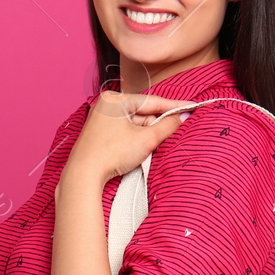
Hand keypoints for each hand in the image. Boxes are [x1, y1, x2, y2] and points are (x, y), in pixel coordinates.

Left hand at [66, 89, 195, 184]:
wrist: (83, 175)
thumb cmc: (111, 153)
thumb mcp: (146, 139)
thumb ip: (167, 126)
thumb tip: (183, 117)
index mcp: (115, 99)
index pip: (152, 101)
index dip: (174, 105)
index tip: (191, 106)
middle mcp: (106, 105)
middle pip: (143, 113)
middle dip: (158, 124)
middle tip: (174, 131)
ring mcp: (101, 120)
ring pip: (134, 124)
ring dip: (147, 134)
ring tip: (152, 145)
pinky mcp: (99, 134)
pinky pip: (124, 132)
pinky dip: (135, 139)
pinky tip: (140, 149)